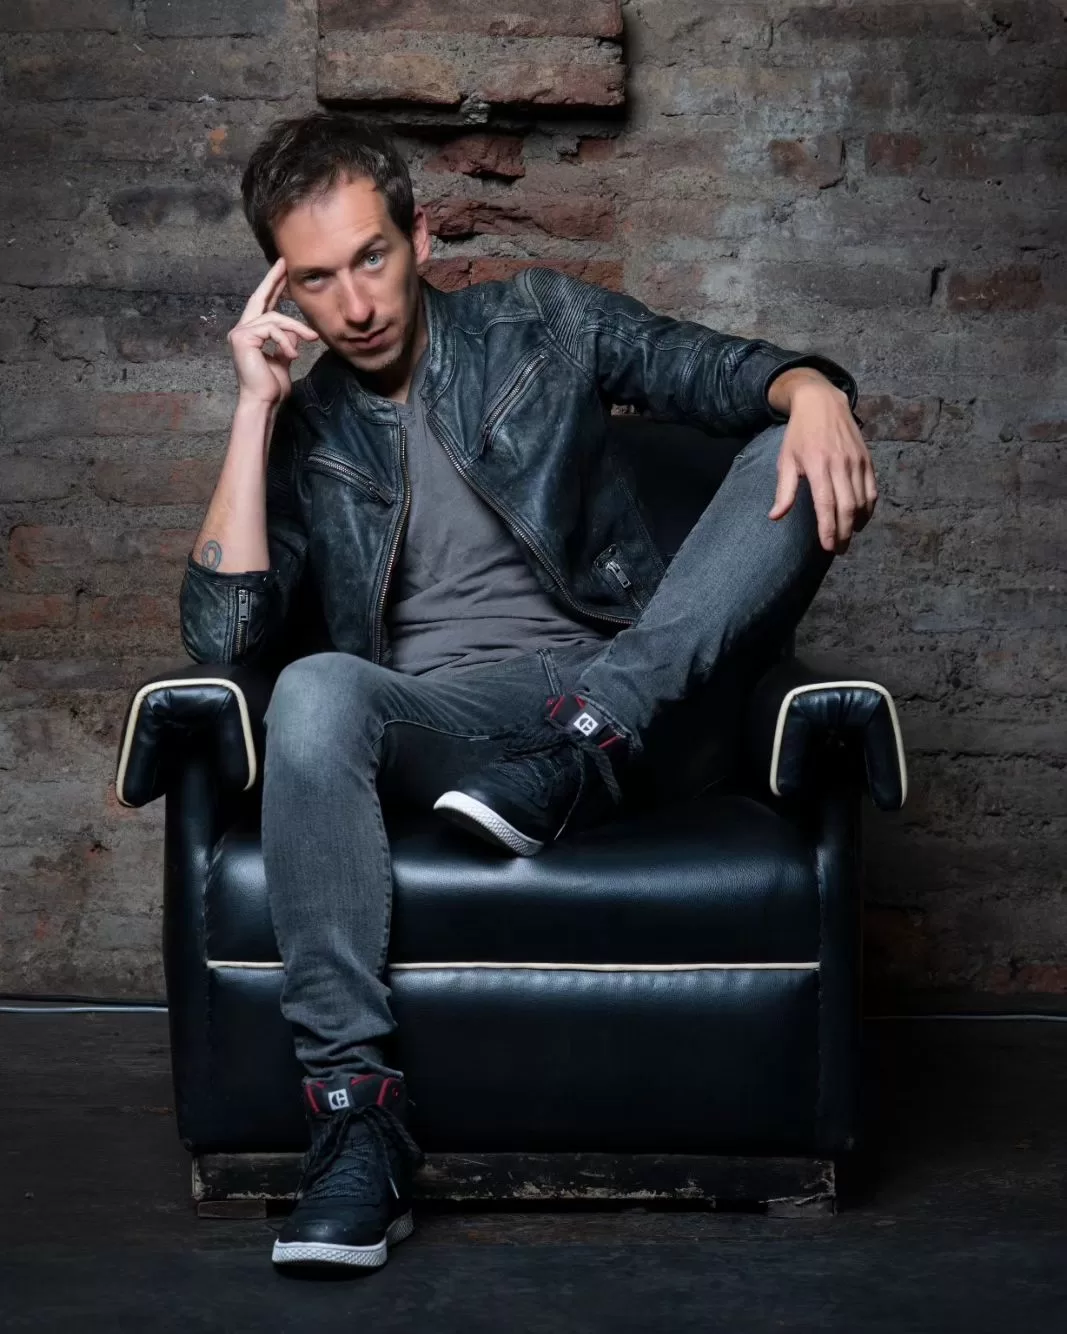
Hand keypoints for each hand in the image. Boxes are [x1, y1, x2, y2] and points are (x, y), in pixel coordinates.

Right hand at [228, 258, 319, 406]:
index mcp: (251, 333)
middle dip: (273, 280)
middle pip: (260, 298)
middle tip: (285, 264)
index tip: (283, 272)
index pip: (263, 305)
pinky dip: (286, 340)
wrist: (263, 401)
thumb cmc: (272, 386)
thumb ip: (286, 343)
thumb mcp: (283, 359)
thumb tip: (295, 333)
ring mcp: (240, 333)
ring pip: (274, 317)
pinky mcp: (243, 338)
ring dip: (296, 328)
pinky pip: (271, 329)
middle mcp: (242, 330)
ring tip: (311, 339)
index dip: (272, 287)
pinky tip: (293, 355)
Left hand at [768, 381, 877, 553]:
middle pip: (847, 507)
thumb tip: (775, 516)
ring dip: (857, 523)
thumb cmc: (799, 434)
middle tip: (838, 549)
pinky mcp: (867, 459)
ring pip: (862, 500)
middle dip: (844, 533)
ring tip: (848, 536)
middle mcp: (840, 464)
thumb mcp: (786, 460)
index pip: (826, 505)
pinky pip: (872, 489)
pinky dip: (869, 507)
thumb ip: (784, 491)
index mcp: (817, 466)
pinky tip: (860, 519)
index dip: (829, 529)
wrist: (822, 402)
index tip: (828, 547)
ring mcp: (856, 461)